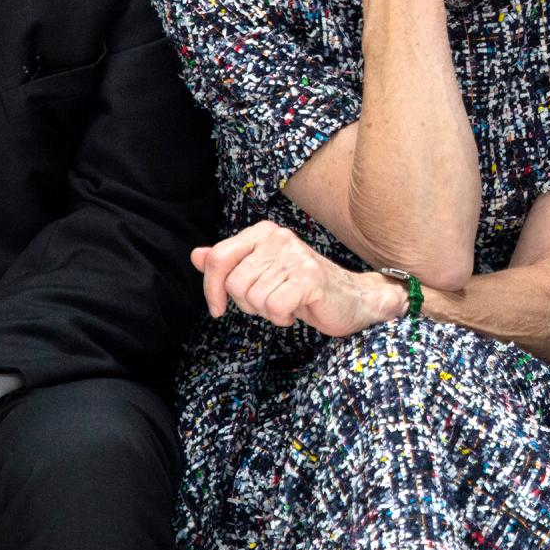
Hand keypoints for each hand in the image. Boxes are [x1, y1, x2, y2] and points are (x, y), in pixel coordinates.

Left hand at [195, 220, 406, 336]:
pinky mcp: (310, 278)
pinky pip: (274, 307)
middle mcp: (279, 238)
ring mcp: (295, 257)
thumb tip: (196, 255)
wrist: (352, 299)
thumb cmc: (302, 287)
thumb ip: (229, 263)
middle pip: (234, 284)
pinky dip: (281, 317)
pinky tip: (296, 311)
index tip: (218, 308)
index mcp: (263, 232)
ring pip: (253, 298)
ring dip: (267, 311)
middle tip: (271, 301)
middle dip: (247, 304)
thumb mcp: (261, 273)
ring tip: (287, 303)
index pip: (218, 258)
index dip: (211, 288)